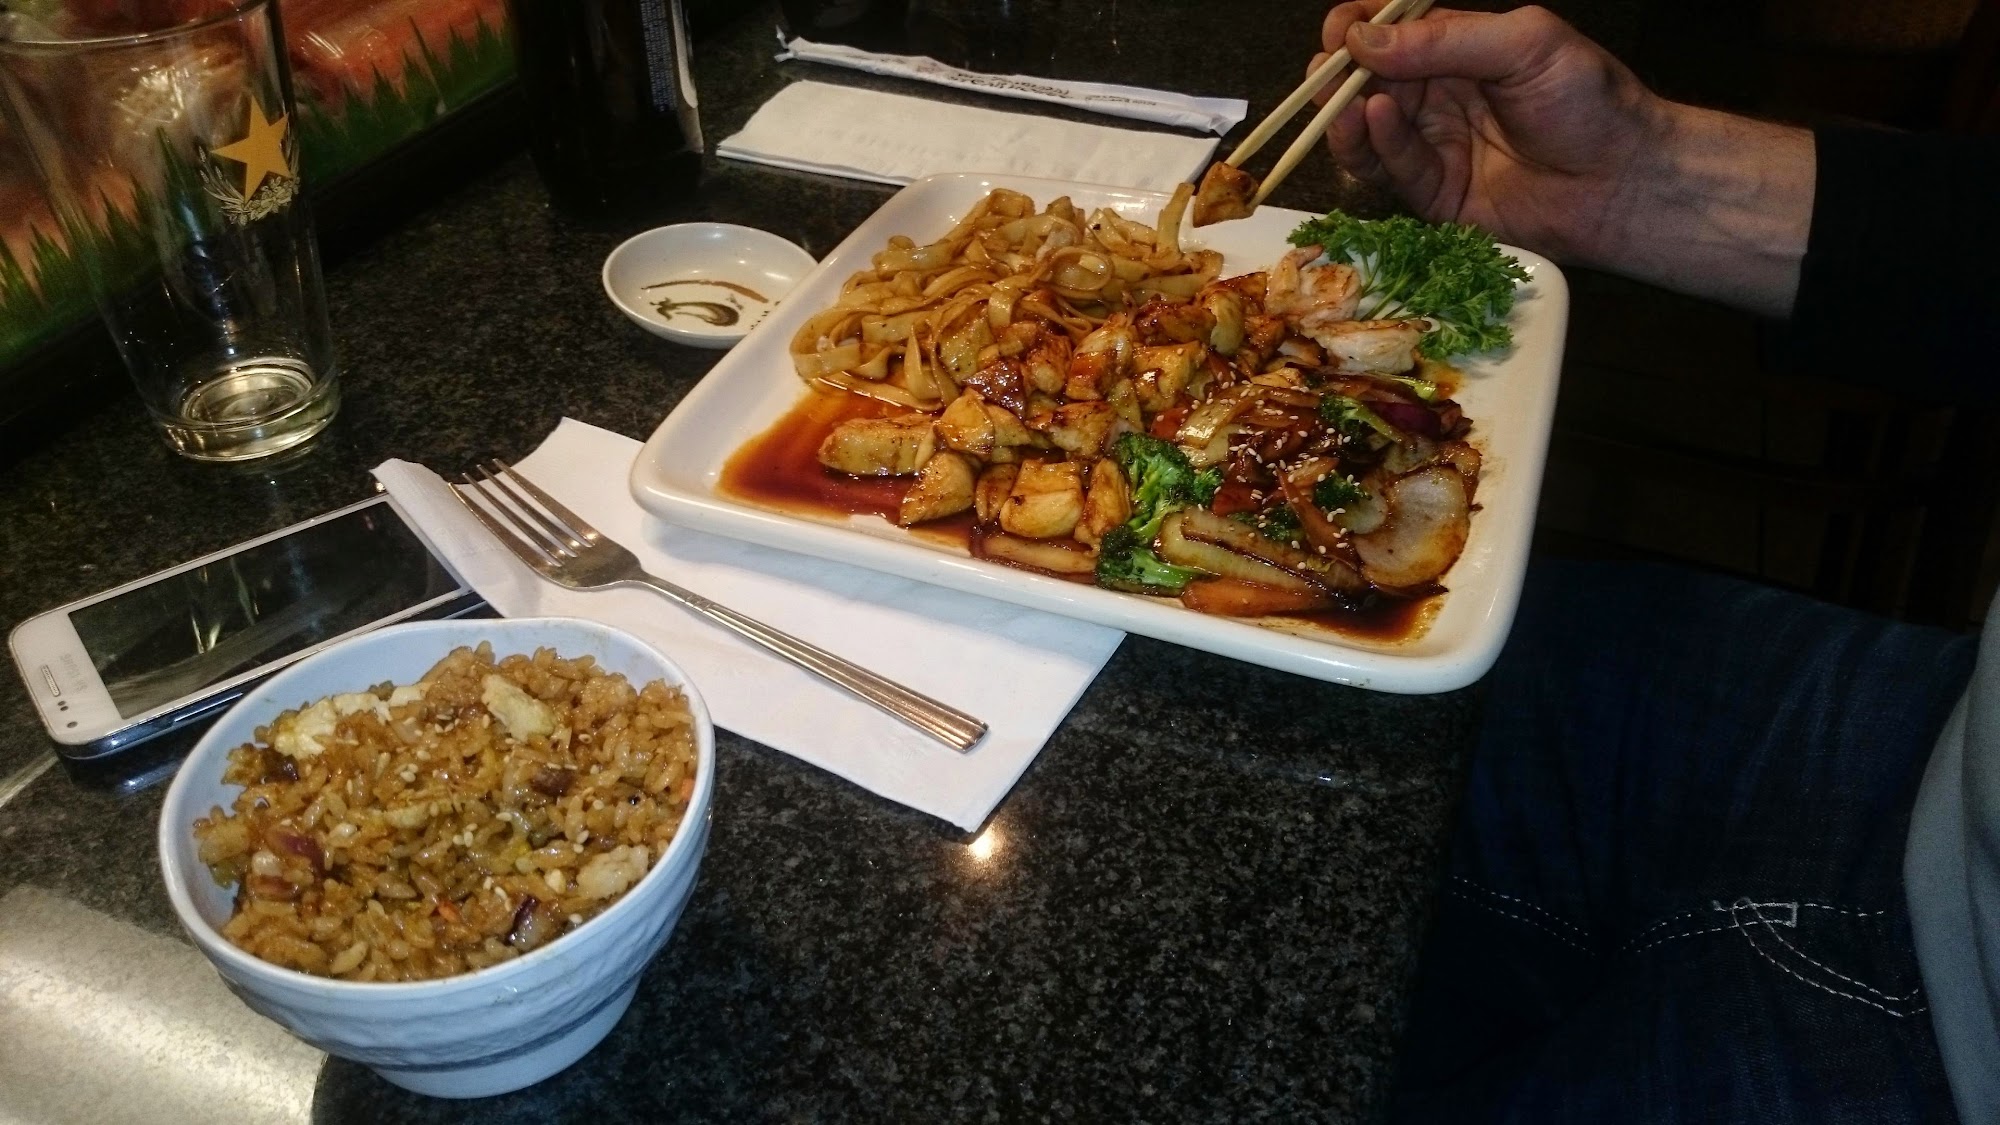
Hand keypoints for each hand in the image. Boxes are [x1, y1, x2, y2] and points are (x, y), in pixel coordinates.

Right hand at [1317, 3, 1662, 262]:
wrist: (1623, 182)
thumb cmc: (1589, 102)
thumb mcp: (1524, 43)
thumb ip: (1444, 37)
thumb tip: (1362, 39)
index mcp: (1455, 49)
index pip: (1386, 32)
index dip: (1354, 29)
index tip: (1339, 34)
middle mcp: (1434, 96)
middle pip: (1362, 82)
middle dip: (1337, 77)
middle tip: (1325, 75)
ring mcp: (1431, 146)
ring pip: (1364, 130)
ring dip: (1345, 116)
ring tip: (1343, 104)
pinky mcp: (1432, 197)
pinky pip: (1389, 170)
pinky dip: (1375, 145)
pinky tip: (1376, 119)